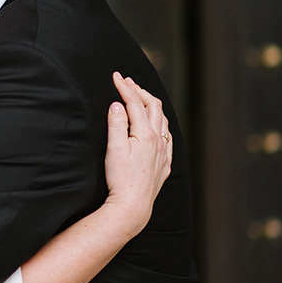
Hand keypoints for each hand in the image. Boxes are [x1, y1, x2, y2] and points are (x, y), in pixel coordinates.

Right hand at [102, 72, 172, 236]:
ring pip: (163, 120)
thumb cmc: (120, 179)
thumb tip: (117, 104)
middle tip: (126, 83)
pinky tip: (156, 126)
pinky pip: (168, 137)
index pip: (135, 102)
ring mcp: (163, 153)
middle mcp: (159, 140)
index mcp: (146, 134)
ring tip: (141, 98)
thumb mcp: (114, 148)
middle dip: (140, 91)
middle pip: (153, 106)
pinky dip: (160, 124)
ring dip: (151, 105)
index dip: (125, 87)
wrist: (132, 206)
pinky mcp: (164, 164)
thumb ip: (117, 123)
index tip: (115, 76)